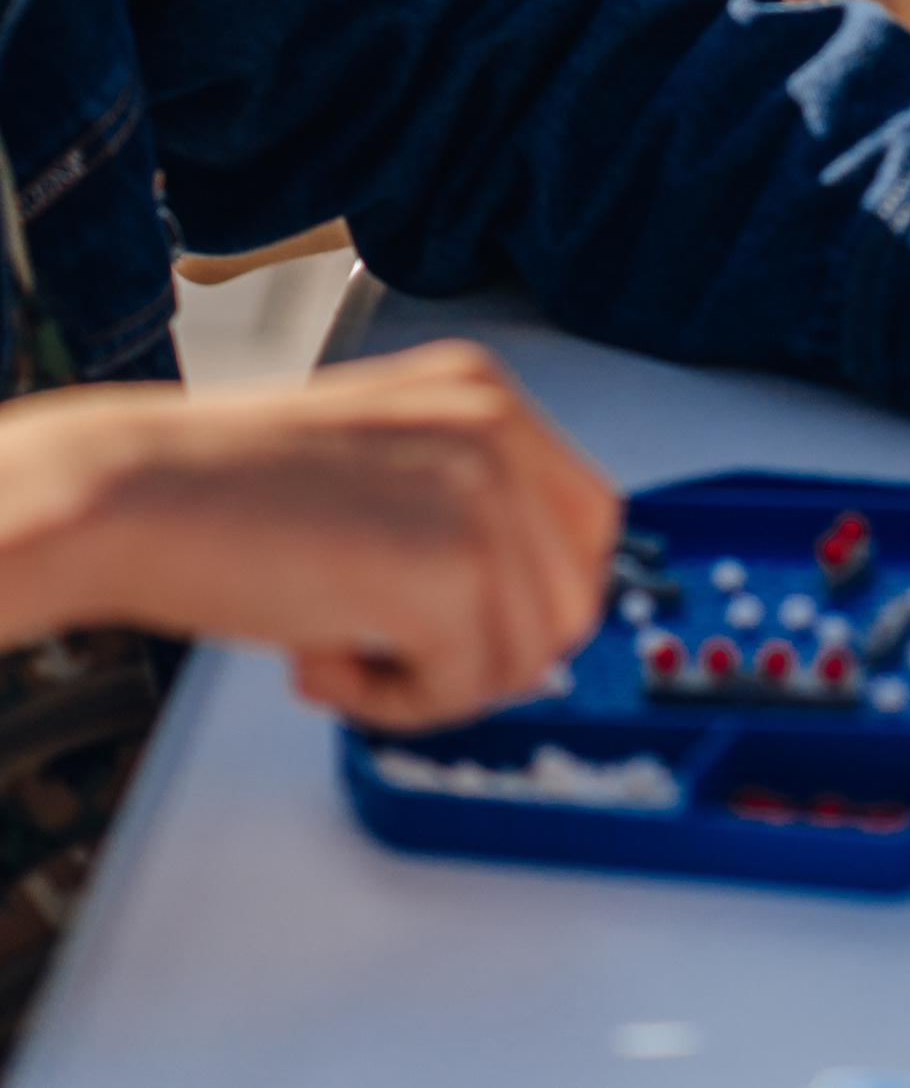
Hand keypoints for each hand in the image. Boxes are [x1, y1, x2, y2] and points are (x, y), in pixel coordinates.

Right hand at [0, 344, 618, 730]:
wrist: (135, 492)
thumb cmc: (225, 489)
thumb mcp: (378, 462)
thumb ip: (454, 506)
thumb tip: (519, 608)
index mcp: (482, 392)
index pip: (587, 519)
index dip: (535, 599)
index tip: (466, 628)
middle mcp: (496, 427)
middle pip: (571, 597)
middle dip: (485, 655)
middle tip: (390, 650)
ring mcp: (481, 491)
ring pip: (525, 655)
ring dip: (433, 685)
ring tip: (342, 647)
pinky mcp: (450, 565)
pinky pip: (464, 687)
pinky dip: (394, 705)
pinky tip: (323, 658)